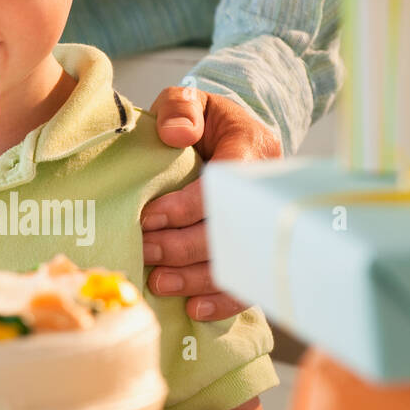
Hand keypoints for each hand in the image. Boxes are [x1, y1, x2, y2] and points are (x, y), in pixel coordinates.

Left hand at [142, 87, 281, 319]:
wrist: (230, 136)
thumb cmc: (204, 121)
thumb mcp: (190, 100)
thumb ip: (179, 108)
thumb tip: (176, 134)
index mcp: (251, 148)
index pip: (224, 185)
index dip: (187, 207)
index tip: (148, 218)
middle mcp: (265, 192)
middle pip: (230, 230)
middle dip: (183, 247)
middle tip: (144, 251)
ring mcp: (265, 224)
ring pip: (239, 263)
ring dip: (197, 279)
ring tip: (159, 283)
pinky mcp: (258, 250)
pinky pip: (249, 283)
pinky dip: (222, 302)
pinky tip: (194, 309)